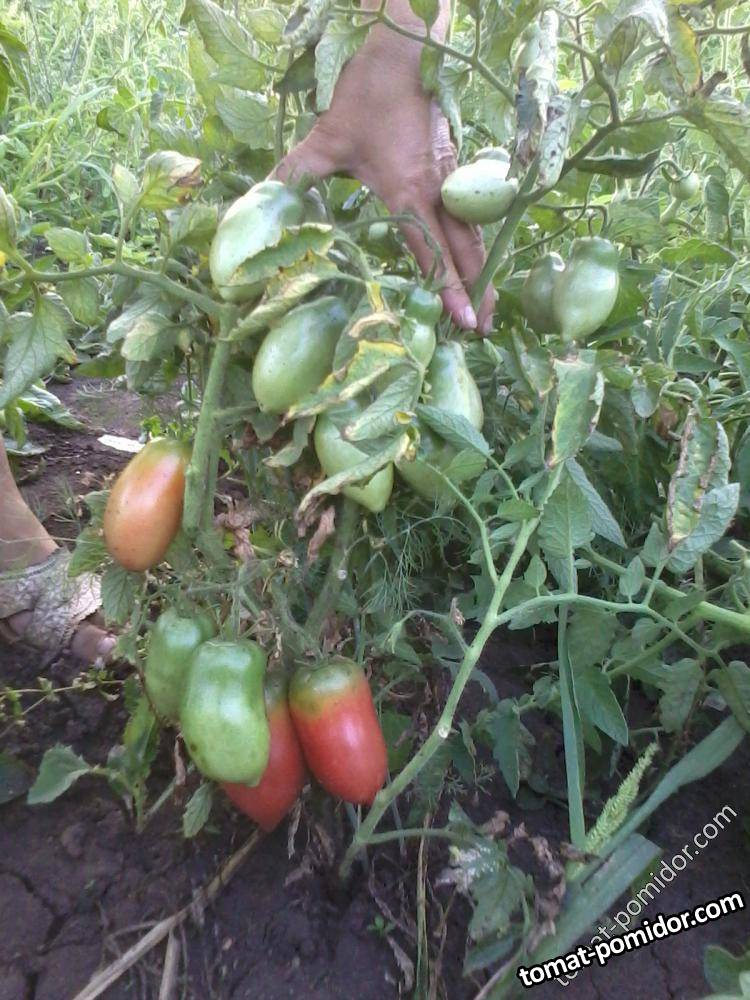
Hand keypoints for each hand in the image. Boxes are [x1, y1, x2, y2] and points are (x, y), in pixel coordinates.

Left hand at [275, 0, 495, 333]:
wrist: (405, 49)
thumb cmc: (366, 95)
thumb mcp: (325, 139)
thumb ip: (294, 176)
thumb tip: (259, 206)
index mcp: (407, 192)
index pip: (432, 252)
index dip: (447, 288)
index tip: (461, 319)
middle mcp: (436, 191)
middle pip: (465, 252)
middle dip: (477, 291)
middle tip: (483, 330)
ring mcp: (452, 180)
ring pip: (475, 236)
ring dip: (483, 271)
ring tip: (489, 305)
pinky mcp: (457, 169)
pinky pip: (472, 217)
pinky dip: (477, 245)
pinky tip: (478, 262)